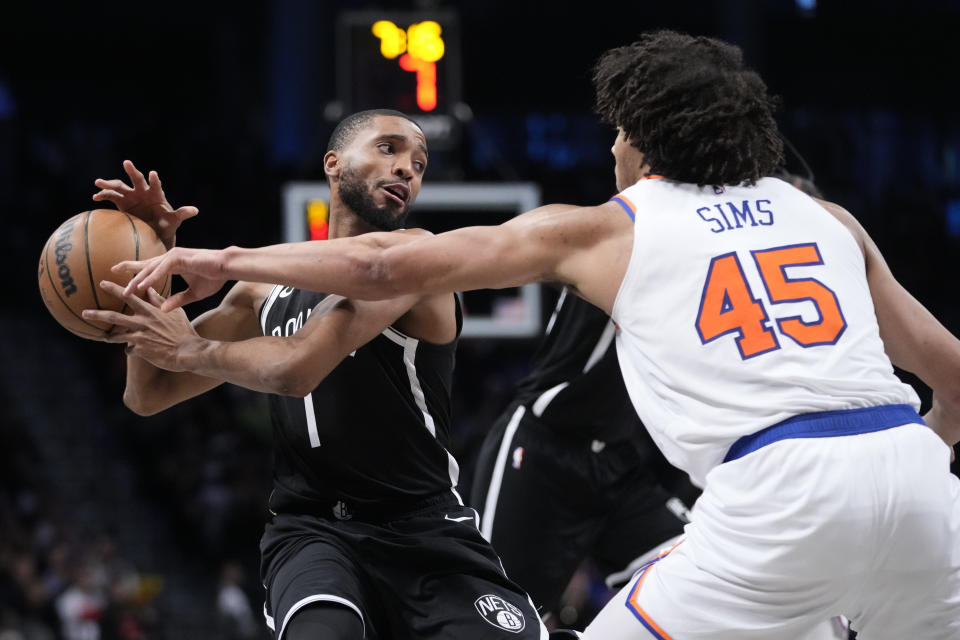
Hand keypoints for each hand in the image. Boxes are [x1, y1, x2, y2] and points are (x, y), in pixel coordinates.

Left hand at [82, 281, 203, 370]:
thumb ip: (160, 301)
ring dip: (106, 336)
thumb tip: (150, 289)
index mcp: (150, 312)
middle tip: (84, 312)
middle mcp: (142, 323)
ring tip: (100, 336)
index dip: (115, 289)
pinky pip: (130, 349)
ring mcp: (140, 337)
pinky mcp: (140, 350)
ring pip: (117, 335)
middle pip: (114, 317)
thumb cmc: (183, 331)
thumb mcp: (175, 312)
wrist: (188, 351)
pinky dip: (131, 349)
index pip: (129, 296)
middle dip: (97, 314)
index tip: (102, 283)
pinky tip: (136, 351)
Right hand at [93, 160, 197, 248]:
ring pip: (119, 186)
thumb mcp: (174, 221)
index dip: (155, 180)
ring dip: (109, 184)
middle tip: (127, 163)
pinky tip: (95, 198)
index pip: (156, 185)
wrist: (154, 232)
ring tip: (98, 182)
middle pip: (137, 179)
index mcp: (156, 194)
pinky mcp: (121, 203)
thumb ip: (182, 214)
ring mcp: (131, 196)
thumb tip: (195, 210)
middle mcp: (143, 192)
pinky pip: (110, 197)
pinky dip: (103, 196)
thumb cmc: (166, 225)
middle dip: (132, 171)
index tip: (153, 173)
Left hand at [113, 246, 228, 310]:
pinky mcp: (179, 258)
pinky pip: (162, 269)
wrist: (227, 268)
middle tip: (111, 271)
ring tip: (126, 290)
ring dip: (138, 280)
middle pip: (145, 264)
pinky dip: (152, 278)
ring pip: (151, 268)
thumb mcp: (193, 293)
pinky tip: (143, 286)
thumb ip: (177, 300)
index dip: (135, 270)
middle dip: (128, 268)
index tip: (119, 272)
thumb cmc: (214, 278)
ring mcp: (174, 256)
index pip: (150, 266)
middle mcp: (170, 258)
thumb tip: (163, 309)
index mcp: (172, 264)